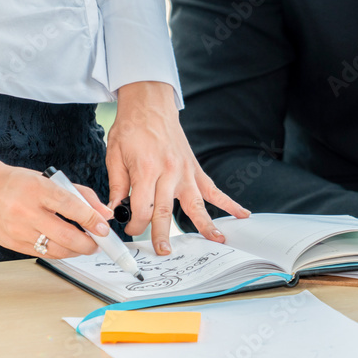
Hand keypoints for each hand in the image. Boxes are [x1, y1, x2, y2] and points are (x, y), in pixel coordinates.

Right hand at [0, 129, 114, 258]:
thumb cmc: (16, 182)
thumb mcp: (49, 179)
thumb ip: (80, 195)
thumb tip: (104, 213)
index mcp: (38, 189)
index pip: (71, 207)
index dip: (91, 220)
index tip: (104, 228)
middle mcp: (26, 211)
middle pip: (66, 236)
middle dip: (88, 244)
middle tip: (98, 243)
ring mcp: (18, 230)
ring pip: (56, 250)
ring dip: (76, 251)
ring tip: (85, 246)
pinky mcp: (12, 244)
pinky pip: (43, 254)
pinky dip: (59, 252)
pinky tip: (66, 247)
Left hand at [106, 81, 248, 253]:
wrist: (150, 105)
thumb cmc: (132, 128)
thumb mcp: (115, 155)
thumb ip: (116, 184)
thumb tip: (115, 209)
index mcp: (146, 170)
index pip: (141, 207)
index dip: (135, 223)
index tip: (130, 229)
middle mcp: (168, 173)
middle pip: (165, 211)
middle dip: (163, 234)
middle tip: (163, 252)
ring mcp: (185, 172)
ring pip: (195, 204)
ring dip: (204, 224)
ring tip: (215, 240)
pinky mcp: (195, 170)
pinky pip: (213, 189)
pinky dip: (228, 203)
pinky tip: (242, 214)